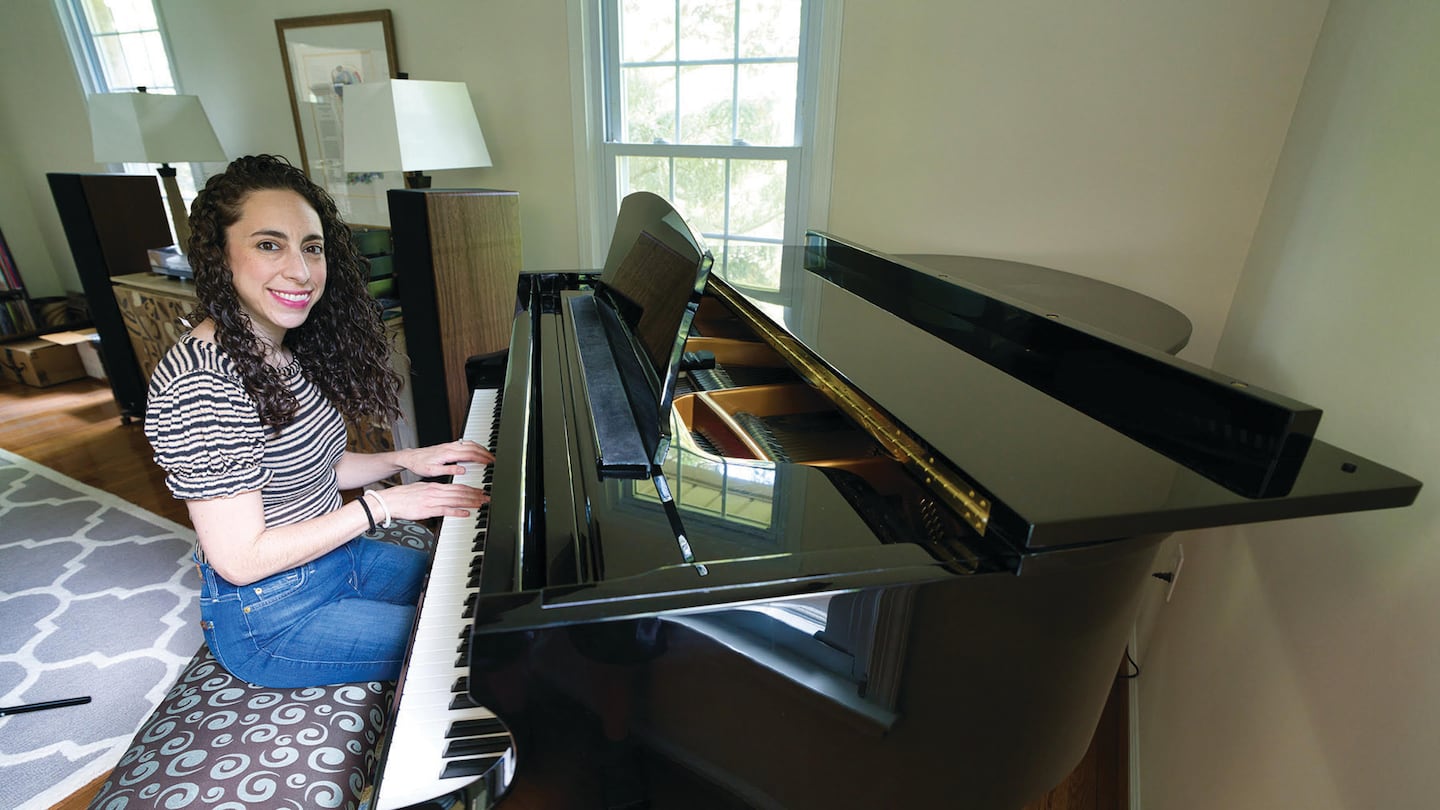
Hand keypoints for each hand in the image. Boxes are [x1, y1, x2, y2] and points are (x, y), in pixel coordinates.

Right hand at [367, 480, 488, 522]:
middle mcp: (436, 492)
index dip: (472, 489)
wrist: (390, 501)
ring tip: (482, 504)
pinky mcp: (427, 510)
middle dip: (476, 495)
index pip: (458, 486)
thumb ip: (435, 492)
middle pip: (460, 492)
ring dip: (471, 502)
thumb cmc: (404, 497)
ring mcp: (432, 500)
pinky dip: (457, 512)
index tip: (481, 491)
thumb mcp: (422, 490)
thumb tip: (446, 496)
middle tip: (487, 497)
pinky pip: (445, 510)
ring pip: (456, 500)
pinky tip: (466, 513)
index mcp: (435, 487)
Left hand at [401, 439, 494, 478]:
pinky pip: (465, 443)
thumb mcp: (433, 471)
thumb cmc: (420, 465)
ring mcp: (449, 445)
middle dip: (485, 453)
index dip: (482, 458)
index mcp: (447, 453)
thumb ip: (449, 470)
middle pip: (472, 447)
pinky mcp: (448, 445)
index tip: (490, 462)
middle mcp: (449, 447)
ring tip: (489, 455)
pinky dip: (474, 446)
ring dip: (481, 448)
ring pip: (470, 443)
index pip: (469, 454)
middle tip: (494, 460)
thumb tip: (464, 469)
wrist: (410, 457)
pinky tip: (477, 450)